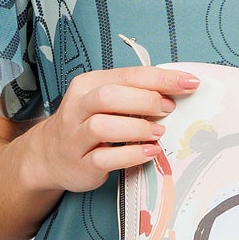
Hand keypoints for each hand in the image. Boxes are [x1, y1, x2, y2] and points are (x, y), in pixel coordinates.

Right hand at [20, 63, 200, 194]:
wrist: (49, 155)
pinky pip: (105, 158)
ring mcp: (75, 137)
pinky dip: (131, 154)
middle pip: (110, 97)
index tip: (189, 83)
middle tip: (169, 108)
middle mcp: (77, 108)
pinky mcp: (80, 164)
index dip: (161, 79)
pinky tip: (150, 152)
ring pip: (102, 127)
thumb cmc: (87, 123)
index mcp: (88, 85)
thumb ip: (134, 92)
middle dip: (146, 100)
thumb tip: (177, 89)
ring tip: (158, 132)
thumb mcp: (105, 100)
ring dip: (137, 127)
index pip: (127, 75)